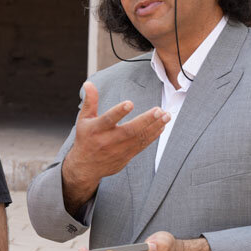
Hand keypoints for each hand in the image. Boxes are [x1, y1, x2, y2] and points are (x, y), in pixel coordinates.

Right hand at [62, 82, 169, 207]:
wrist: (86, 167)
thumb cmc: (85, 139)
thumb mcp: (83, 119)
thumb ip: (90, 101)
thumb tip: (89, 83)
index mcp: (96, 130)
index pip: (108, 120)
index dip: (118, 112)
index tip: (130, 103)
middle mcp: (108, 140)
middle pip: (129, 130)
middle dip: (145, 120)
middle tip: (158, 110)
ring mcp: (118, 150)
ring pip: (139, 138)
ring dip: (154, 127)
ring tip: (166, 116)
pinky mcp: (127, 156)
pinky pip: (142, 145)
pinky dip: (153, 136)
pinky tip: (161, 126)